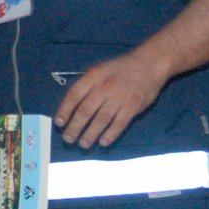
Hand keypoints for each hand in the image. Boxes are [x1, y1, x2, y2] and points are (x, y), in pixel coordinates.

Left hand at [53, 50, 169, 147]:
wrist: (149, 63)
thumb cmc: (121, 68)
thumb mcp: (100, 70)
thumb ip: (87, 85)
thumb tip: (72, 106)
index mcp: (93, 76)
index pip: (74, 95)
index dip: (65, 110)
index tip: (59, 123)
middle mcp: (104, 87)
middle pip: (85, 111)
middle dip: (75, 127)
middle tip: (68, 139)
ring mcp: (119, 97)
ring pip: (100, 120)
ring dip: (90, 134)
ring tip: (83, 144)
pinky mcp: (133, 106)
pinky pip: (118, 124)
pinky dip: (110, 135)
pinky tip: (103, 142)